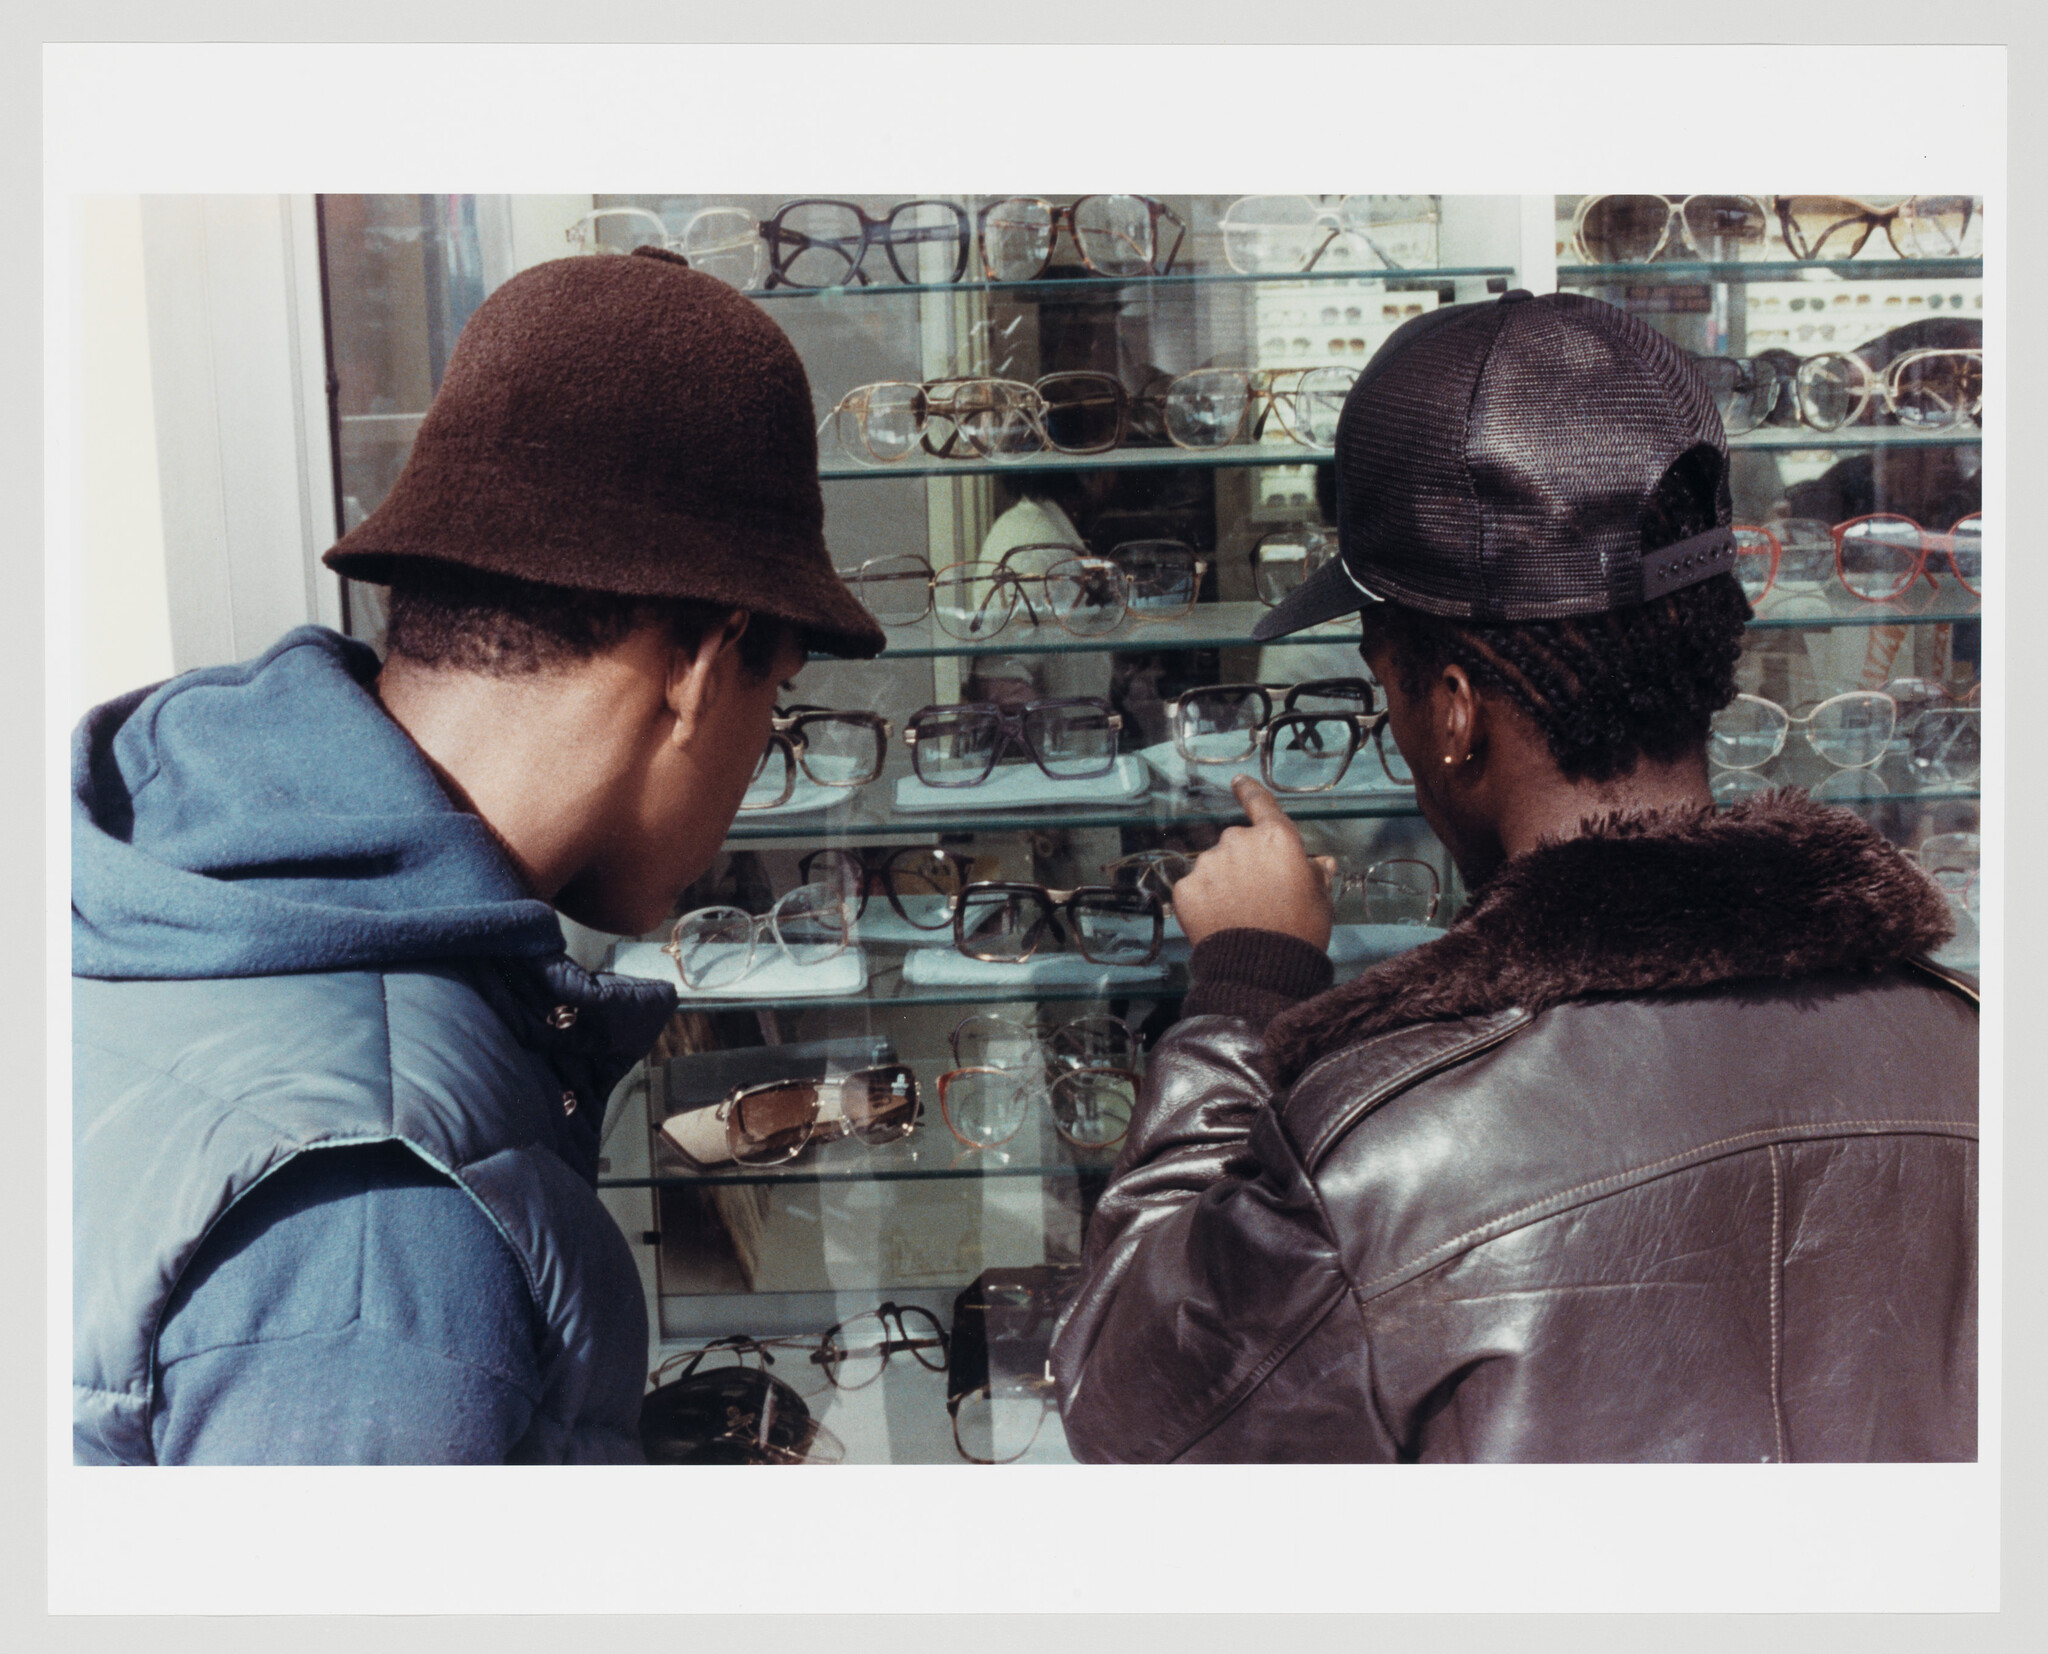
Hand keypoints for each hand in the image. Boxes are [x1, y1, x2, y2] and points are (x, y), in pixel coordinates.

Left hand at [1171, 775, 1336, 951]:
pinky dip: (1203, 900)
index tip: (1238, 781)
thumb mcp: (1320, 900)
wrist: (1261, 970)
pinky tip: (1218, 921)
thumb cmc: (1300, 932)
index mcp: (1276, 838)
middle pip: (1237, 841)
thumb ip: (1315, 874)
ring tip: (1238, 913)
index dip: (1249, 791)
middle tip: (1257, 894)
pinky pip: (1195, 888)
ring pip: (1214, 865)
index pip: (1260, 803)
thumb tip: (1321, 861)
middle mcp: (1238, 842)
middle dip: (1244, 861)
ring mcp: (1208, 864)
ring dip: (1222, 881)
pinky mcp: (1185, 888)